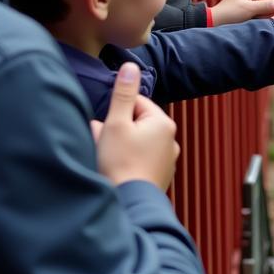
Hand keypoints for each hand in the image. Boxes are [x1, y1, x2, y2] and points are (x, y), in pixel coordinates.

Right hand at [92, 63, 179, 189]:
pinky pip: (140, 160)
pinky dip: (127, 162)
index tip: (105, 126)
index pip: (136, 104)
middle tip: (102, 144)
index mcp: (163, 123)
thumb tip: (130, 66)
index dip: (116, 112)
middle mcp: (170, 139)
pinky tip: (114, 171)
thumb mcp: (117, 123)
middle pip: (136, 124)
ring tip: (106, 160)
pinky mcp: (159, 176)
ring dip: (119, 146)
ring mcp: (166, 160)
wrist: (128, 206)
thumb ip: (123, 93)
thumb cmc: (120, 163)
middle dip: (116, 130)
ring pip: (137, 143)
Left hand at [211, 0, 273, 24]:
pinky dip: (258, 24)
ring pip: (262, 14)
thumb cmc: (228, 14)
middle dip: (268, 11)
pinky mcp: (243, 22)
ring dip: (263, 19)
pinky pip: (257, 21)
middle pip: (266, 5)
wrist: (212, 26)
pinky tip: (256, 27)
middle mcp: (246, 2)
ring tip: (255, 22)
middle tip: (263, 16)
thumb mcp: (248, 8)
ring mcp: (245, 12)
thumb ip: (265, 6)